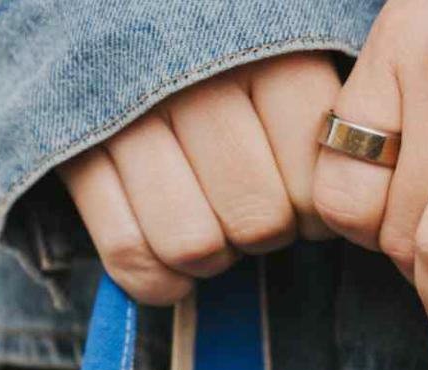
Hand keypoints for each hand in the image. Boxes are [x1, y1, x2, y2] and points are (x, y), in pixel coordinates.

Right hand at [59, 53, 341, 305]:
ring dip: (210, 258)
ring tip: (211, 227)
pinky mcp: (75, 154)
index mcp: (266, 45)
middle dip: (262, 232)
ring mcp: (129, 118)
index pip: (313, 182)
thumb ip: (317, 99)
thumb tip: (353, 188)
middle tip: (253, 208)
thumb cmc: (221, 31)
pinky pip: (129, 255)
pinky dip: (156, 280)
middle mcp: (196, 78)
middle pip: (257, 220)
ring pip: (192, 244)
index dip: (314, 214)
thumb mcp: (285, 34)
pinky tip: (169, 265)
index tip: (301, 199)